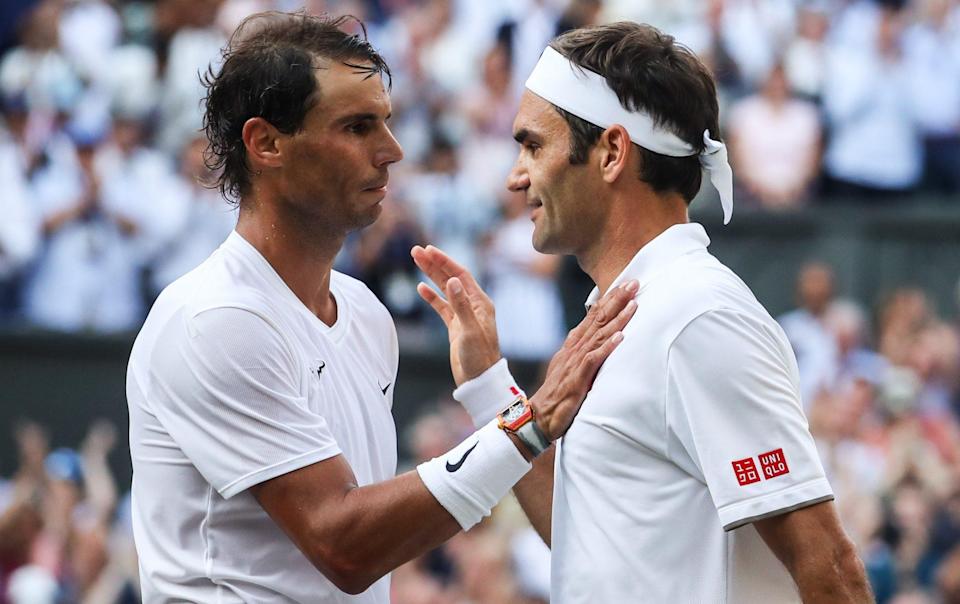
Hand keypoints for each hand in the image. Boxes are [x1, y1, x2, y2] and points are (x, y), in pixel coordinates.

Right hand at [411, 245, 498, 385]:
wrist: (479, 381)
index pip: (460, 275)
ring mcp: (464, 315)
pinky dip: (431, 297)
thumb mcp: (469, 330)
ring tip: (416, 261)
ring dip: (431, 276)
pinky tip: (420, 288)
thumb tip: (452, 281)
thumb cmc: (479, 357)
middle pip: (451, 278)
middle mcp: (473, 305)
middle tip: (416, 251)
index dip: (445, 261)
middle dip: (434, 264)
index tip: (429, 250)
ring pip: (445, 290)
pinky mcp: (455, 327)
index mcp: (481, 303)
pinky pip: (442, 307)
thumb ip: (460, 305)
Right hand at [531, 280, 637, 440]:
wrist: (539, 416)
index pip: (592, 317)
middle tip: (633, 282)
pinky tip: (620, 337)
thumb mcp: (568, 367)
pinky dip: (608, 347)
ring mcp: (575, 362)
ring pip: (599, 335)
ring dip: (617, 318)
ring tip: (633, 303)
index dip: (608, 300)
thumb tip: (597, 341)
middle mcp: (574, 349)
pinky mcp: (578, 378)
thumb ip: (582, 353)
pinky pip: (594, 359)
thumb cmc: (557, 394)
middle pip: (597, 319)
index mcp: (572, 345)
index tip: (623, 286)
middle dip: (616, 300)